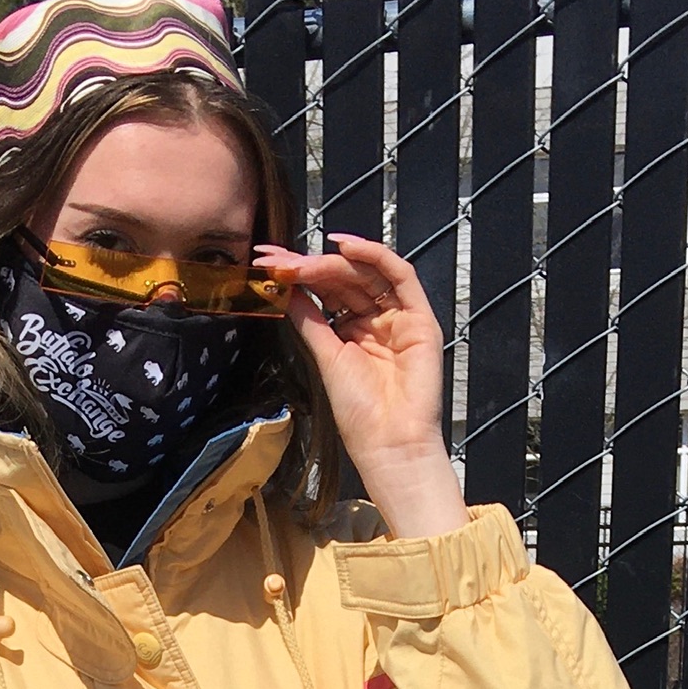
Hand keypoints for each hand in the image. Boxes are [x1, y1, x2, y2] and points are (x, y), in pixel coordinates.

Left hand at [253, 232, 467, 537]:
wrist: (389, 442)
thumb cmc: (359, 412)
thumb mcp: (325, 356)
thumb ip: (309, 318)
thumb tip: (284, 286)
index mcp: (352, 330)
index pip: (326, 291)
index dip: (298, 275)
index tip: (267, 264)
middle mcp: (376, 319)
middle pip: (344, 278)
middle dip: (309, 265)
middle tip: (277, 259)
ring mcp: (399, 316)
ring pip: (367, 273)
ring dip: (334, 261)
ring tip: (302, 260)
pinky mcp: (420, 317)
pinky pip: (400, 275)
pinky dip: (375, 255)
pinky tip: (345, 246)